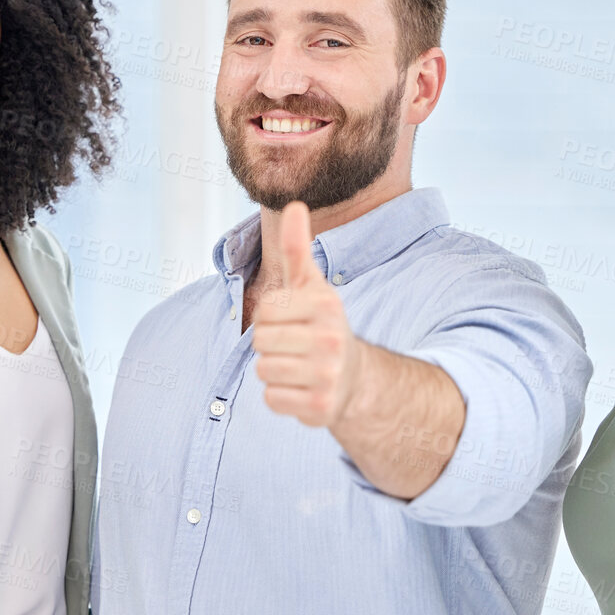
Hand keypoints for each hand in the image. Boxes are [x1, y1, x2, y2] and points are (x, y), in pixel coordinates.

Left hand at [252, 201, 363, 426]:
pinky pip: (272, 399)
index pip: (265, 310)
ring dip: (274, 371)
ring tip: (298, 366)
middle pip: (260, 341)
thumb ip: (297, 248)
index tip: (293, 320)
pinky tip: (301, 388)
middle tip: (295, 346)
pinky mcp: (321, 407)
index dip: (271, 316)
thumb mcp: (311, 286)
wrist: (354, 378)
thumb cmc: (322, 325)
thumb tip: (294, 206)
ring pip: (264, 370)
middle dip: (271, 344)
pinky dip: (281, 397)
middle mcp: (331, 339)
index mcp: (327, 305)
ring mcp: (328, 375)